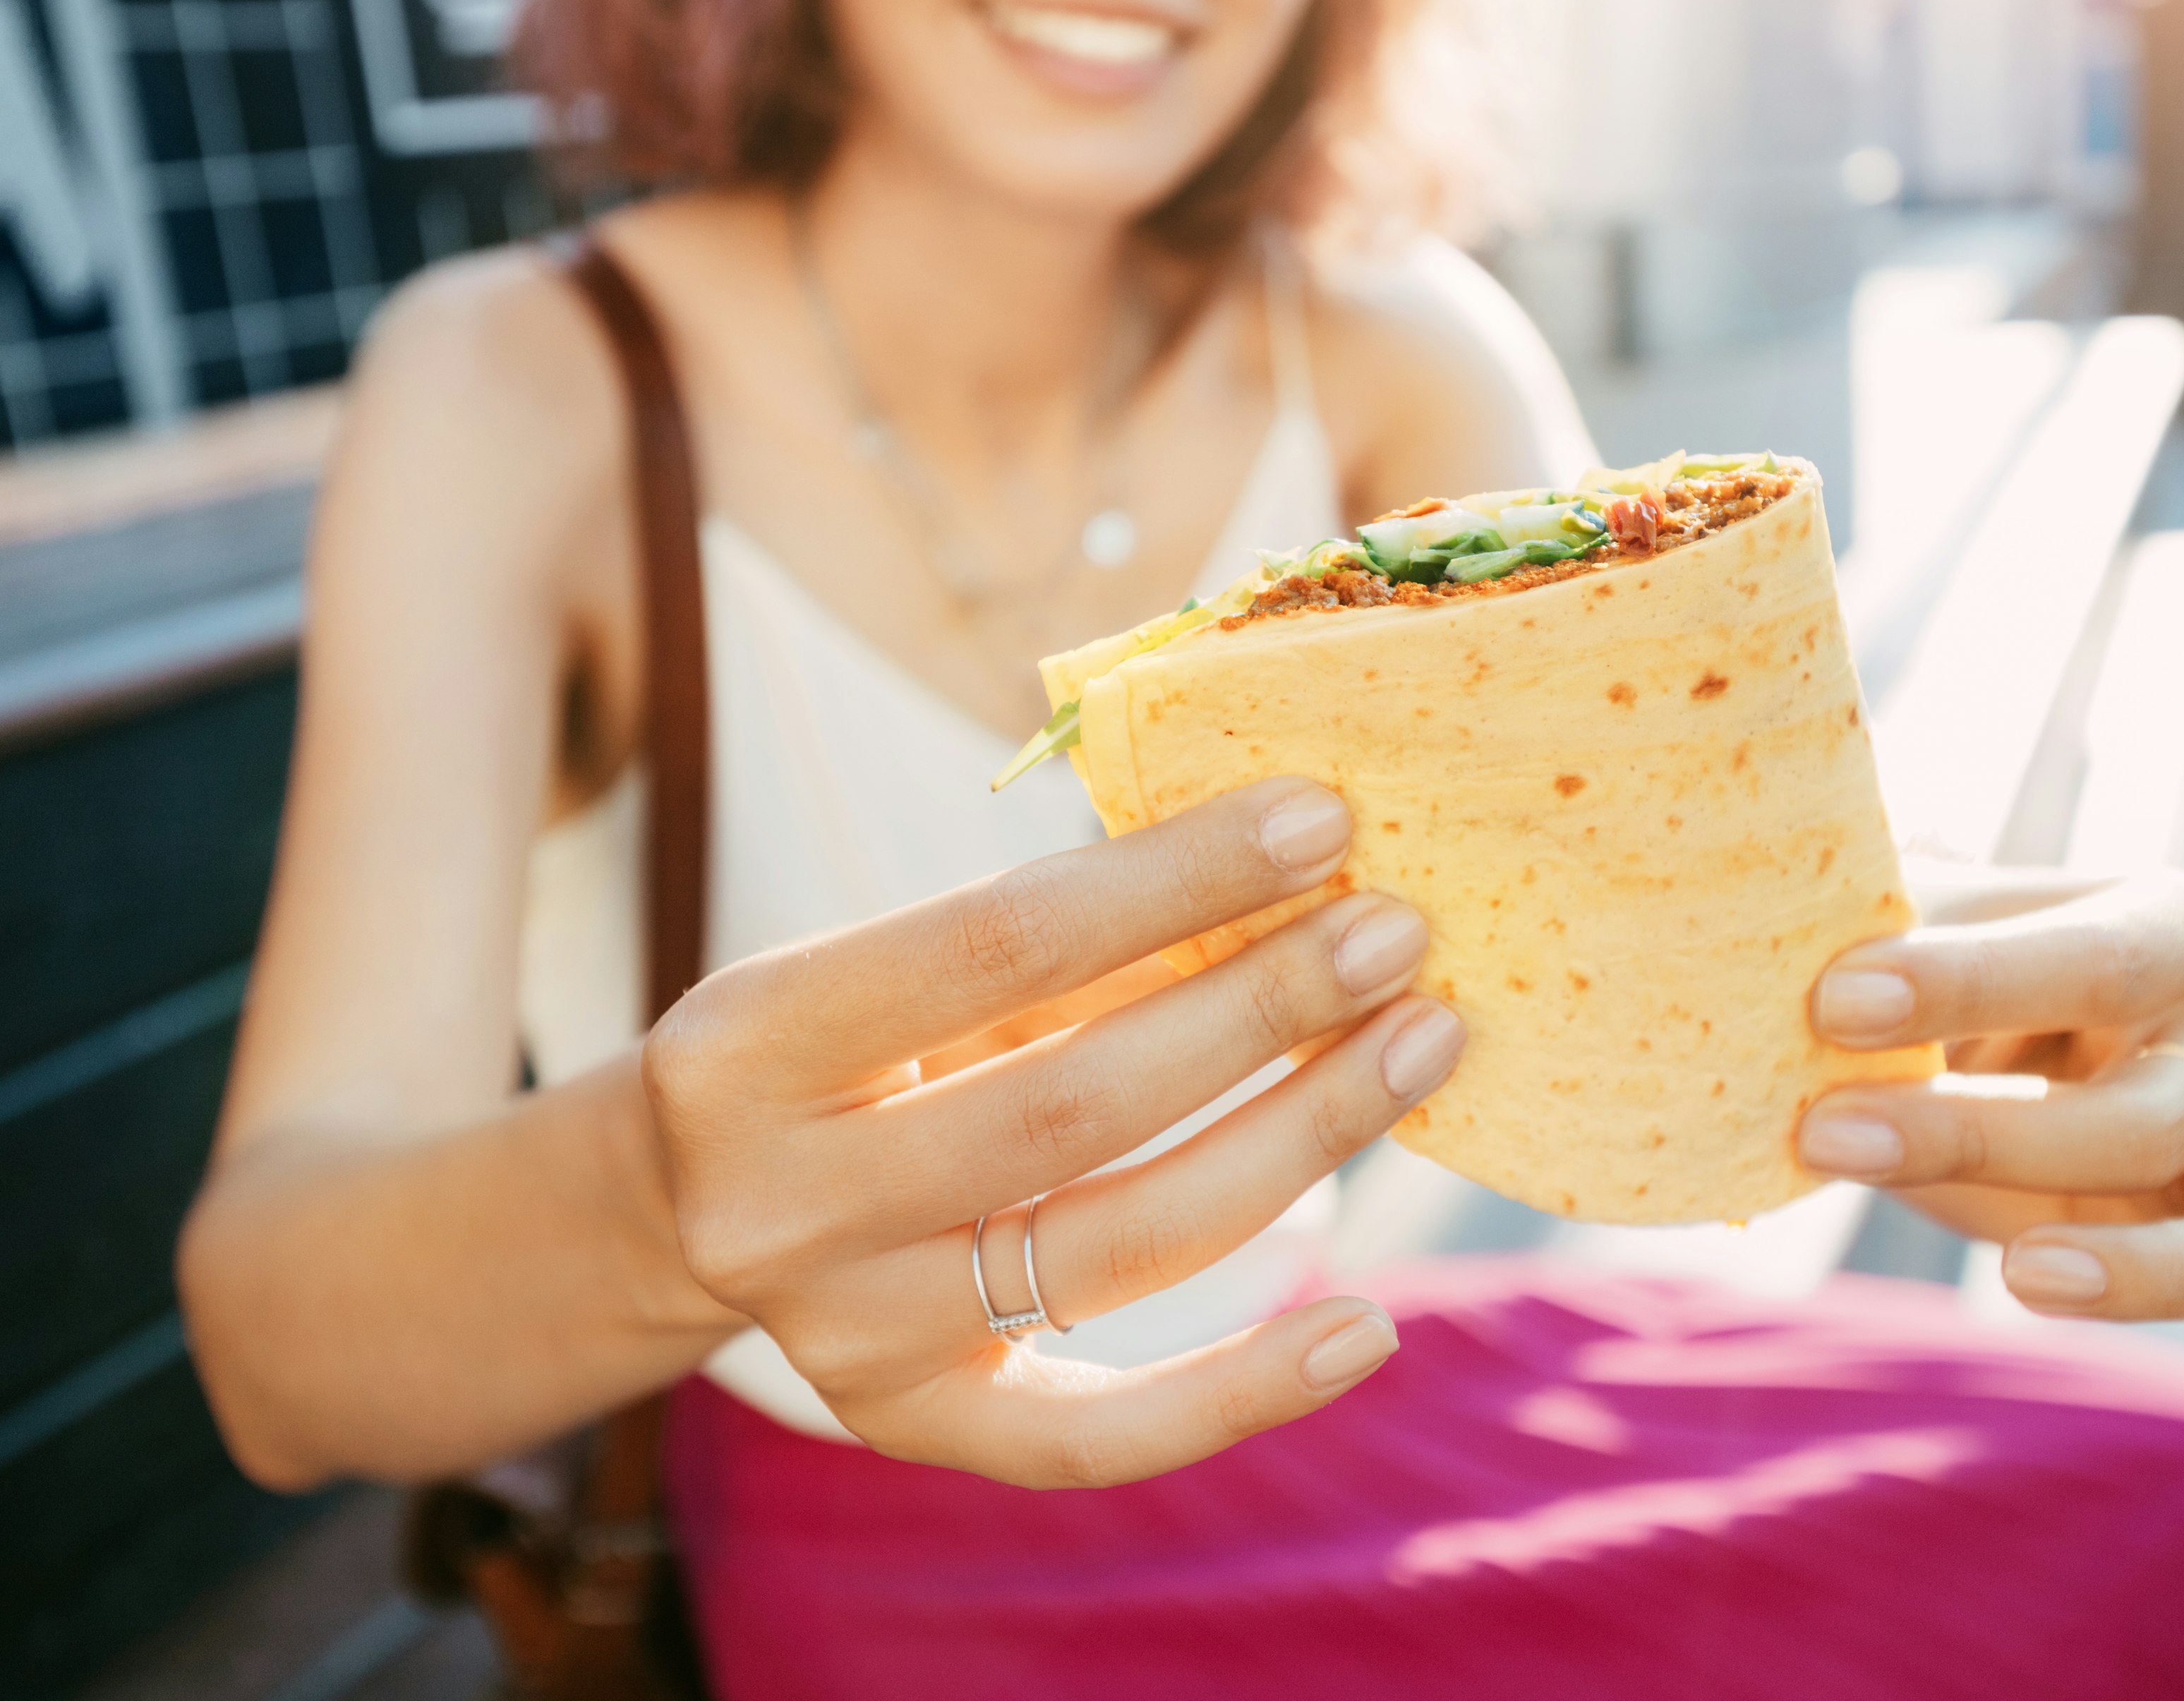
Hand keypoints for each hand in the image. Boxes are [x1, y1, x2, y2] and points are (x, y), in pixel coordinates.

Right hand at [643, 778, 1463, 1486]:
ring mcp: (844, 1336)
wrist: (686, 1204)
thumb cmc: (838, 1045)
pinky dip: (1248, 1389)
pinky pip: (1103, 1436)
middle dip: (1262, 1010)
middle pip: (1076, 1104)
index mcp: (749, 1041)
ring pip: (1121, 1245)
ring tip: (1421, 1046)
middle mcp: (779, 1204)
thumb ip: (1060, 937)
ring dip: (1299, 1140)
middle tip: (1399, 937)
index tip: (1323, 822)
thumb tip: (1284, 874)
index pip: (1001, 944)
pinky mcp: (914, 1426)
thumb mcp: (897, 965)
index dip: (1175, 880)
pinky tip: (1372, 1325)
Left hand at [1799, 864, 2183, 1417]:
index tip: (1835, 1001)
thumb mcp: (1884, 909)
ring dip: (2146, 1270)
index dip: (1971, 981)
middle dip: (1984, 1132)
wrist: (1895, 1018)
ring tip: (2022, 1276)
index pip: (2099, 956)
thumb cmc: (1892, 947)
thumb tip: (1805, 941)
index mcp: (2167, 922)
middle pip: (2156, 1113)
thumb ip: (1869, 911)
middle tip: (1827, 1132)